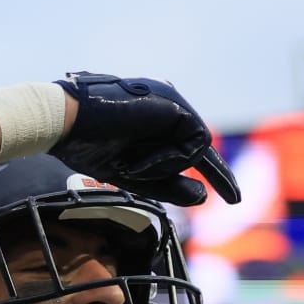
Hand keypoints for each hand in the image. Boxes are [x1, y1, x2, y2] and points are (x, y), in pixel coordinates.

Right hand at [50, 72, 240, 206]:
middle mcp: (169, 108)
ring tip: (130, 167)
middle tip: (237, 199)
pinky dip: (169, 160)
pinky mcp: (176, 106)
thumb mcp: (135, 176)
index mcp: (156, 120)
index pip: (190, 148)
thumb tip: (203, 196)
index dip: (212, 173)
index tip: (227, 197)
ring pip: (194, 150)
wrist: (67, 123)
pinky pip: (192, 144)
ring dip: (164, 168)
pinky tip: (139, 160)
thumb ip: (168, 186)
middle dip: (220, 175)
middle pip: (200, 148)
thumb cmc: (89, 146)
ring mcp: (173, 104)